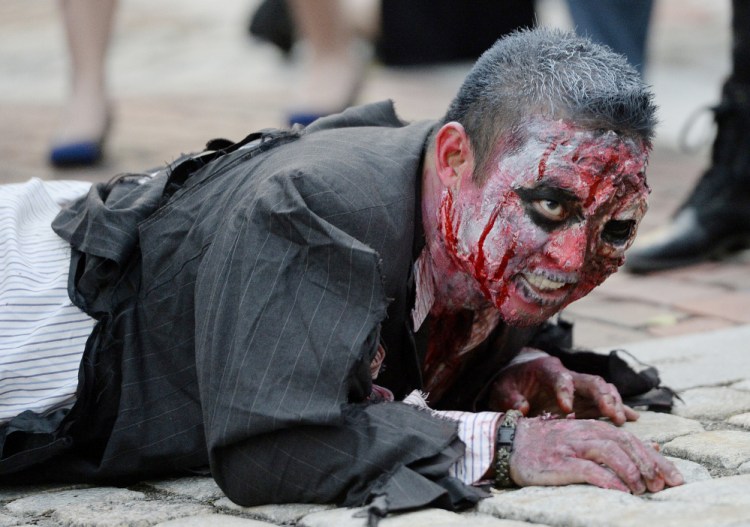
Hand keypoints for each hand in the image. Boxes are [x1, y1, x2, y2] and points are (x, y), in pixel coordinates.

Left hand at [489, 352, 638, 424]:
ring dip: (614, 403)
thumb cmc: (510, 384)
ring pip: (603, 389)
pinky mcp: (585, 400)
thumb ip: (511, 398)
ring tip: (623, 420)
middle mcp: (568, 376)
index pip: (560, 378)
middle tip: (612, 413)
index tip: (567, 409)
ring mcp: (579, 388)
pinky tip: (633, 418)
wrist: (519, 377)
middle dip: (602, 396)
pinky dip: (619, 408)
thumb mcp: (502, 390)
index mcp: (547, 370)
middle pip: (590, 381)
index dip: (565, 391)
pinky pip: (606, 401)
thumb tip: (524, 408)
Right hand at [510, 417, 683, 493]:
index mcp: (594, 427)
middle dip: (650, 465)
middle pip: (626, 444)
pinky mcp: (560, 462)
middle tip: (666, 486)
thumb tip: (656, 447)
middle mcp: (586, 433)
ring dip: (631, 471)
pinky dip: (607, 479)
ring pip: (610, 452)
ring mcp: (572, 447)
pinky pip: (588, 469)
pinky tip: (620, 491)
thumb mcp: (583, 437)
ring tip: (644, 489)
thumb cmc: (549, 444)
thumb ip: (615, 441)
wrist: (511, 444)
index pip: (632, 440)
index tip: (675, 479)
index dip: (656, 459)